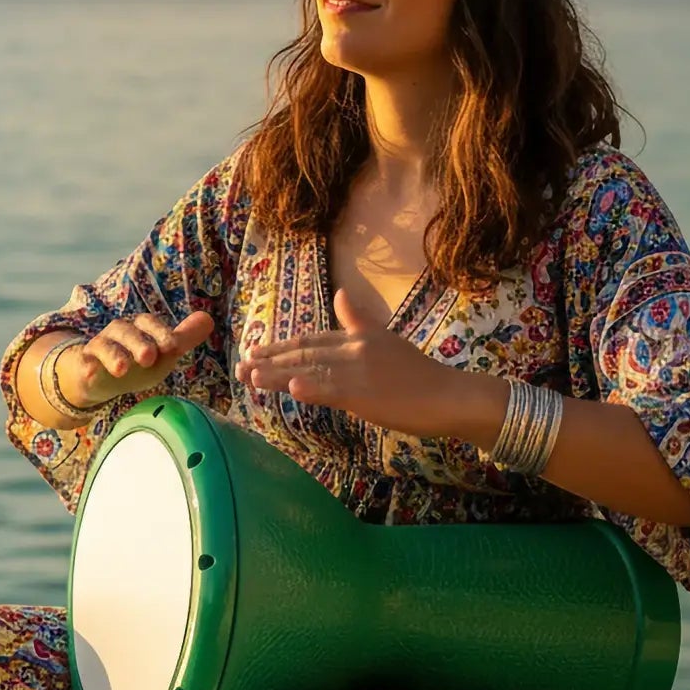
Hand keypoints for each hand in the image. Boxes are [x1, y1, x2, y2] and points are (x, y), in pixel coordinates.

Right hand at [60, 311, 216, 406]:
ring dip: (113, 355)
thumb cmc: (136, 363)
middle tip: (149, 357)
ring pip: (104, 345)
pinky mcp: (84, 364)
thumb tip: (208, 319)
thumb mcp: (161, 354)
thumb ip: (183, 338)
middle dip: (138, 342)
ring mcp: (99, 347)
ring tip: (121, 369)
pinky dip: (87, 366)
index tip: (173, 346)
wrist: (99, 379)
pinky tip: (92, 373)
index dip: (161, 333)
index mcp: (139, 328)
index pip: (150, 324)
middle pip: (127, 331)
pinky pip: (84, 363)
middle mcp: (118, 333)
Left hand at [235, 288, 460, 437]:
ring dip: (278, 375)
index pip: (310, 340)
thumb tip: (339, 294)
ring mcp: (359, 370)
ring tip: (250, 377)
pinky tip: (292, 388)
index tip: (255, 351)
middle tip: (240, 367)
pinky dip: (312, 388)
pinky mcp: (368, 394)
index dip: (280, 346)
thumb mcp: (385, 339)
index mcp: (356, 337)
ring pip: (311, 371)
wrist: (449, 395)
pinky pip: (334, 390)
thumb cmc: (419, 375)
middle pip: (303, 353)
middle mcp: (353, 348)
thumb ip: (358, 320)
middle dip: (269, 361)